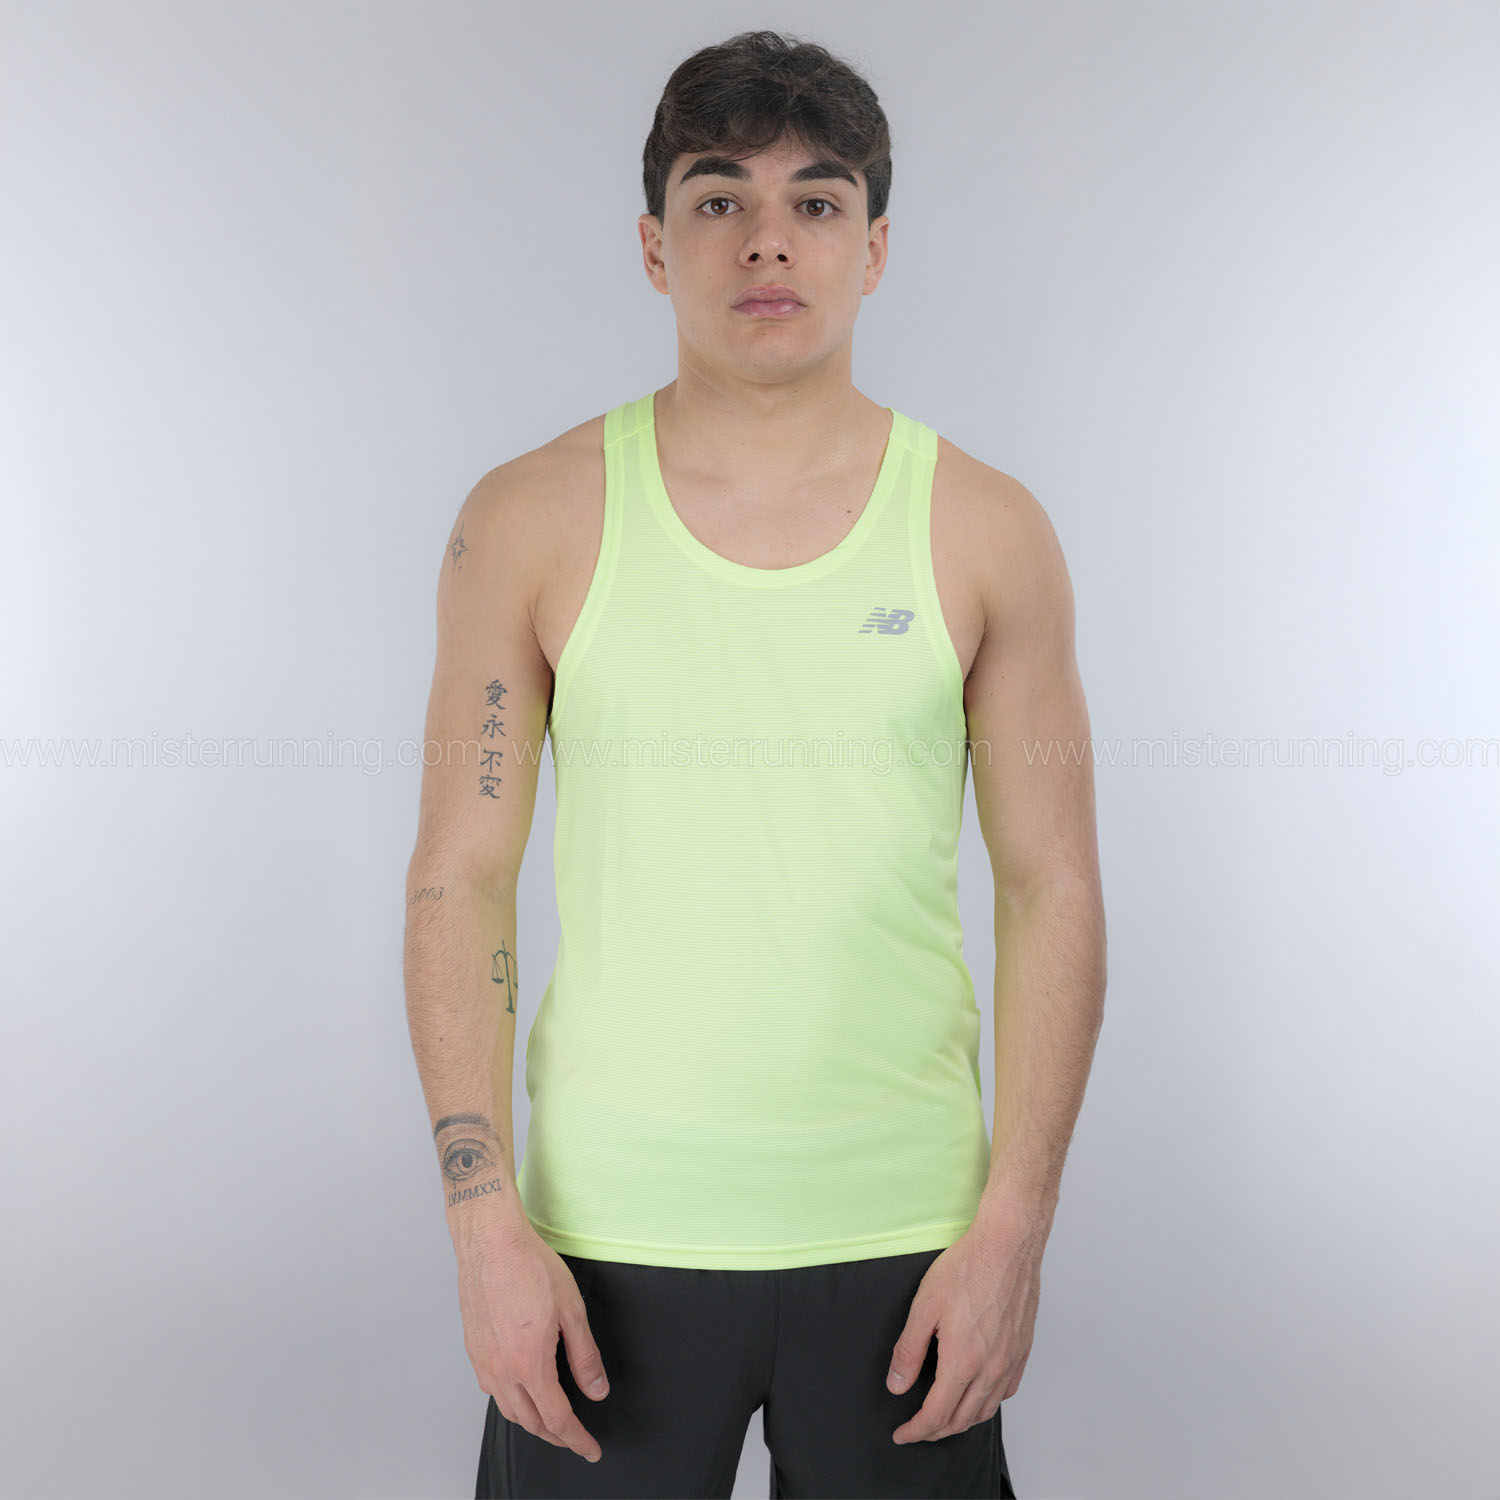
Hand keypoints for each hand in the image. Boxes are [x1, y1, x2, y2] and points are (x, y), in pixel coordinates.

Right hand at [456, 1220, 609, 1463]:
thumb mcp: (572, 1311)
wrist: (491, 1243)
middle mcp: (502, 1370)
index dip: (577, 1439)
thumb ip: (585, 1357)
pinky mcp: (473, 1350)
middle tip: (576, 1439)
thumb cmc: (531, 1267)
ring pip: (509, 1411)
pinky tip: (524, 1394)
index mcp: (529, 1363)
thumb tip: (597, 1390)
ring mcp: (483, 1362)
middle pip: (531, 1422)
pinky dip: (513, 1403)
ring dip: (533, 1423)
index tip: (591, 1449)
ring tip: (553, 1423)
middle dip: (556, 1437)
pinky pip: (493, 1391)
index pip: (557, 1419)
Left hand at [886, 1212, 1044, 1443]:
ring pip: (986, 1410)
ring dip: (962, 1422)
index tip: (902, 1434)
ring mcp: (1010, 1361)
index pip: (936, 1415)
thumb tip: (897, 1385)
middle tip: (918, 1429)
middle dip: (936, 1431)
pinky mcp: (1022, 1349)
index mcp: (963, 1363)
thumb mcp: (924, 1307)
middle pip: (962, 1419)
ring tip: (944, 1419)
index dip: (916, 1430)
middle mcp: (990, 1369)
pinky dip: (988, 1403)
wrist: (1007, 1246)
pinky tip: (978, 1395)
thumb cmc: (967, 1268)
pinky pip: (1006, 1391)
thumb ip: (909, 1351)